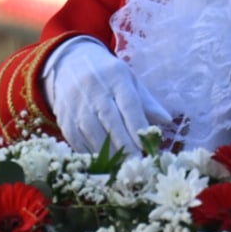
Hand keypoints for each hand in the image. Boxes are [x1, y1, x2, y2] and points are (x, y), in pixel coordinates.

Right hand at [44, 38, 171, 153]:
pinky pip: (76, 138)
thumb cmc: (107, 76)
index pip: (129, 104)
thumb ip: (146, 101)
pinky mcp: (64, 116)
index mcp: (116, 77)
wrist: (69, 63)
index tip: (146, 147)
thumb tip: (166, 120)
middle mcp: (94, 88)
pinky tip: (101, 163)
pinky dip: (89, 153)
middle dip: (124, 144)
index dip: (137, 126)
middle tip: (136, 164)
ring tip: (121, 168)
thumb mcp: (129, 80)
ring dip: (107, 152)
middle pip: (110, 119)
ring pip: (92, 131)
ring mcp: (76, 102)